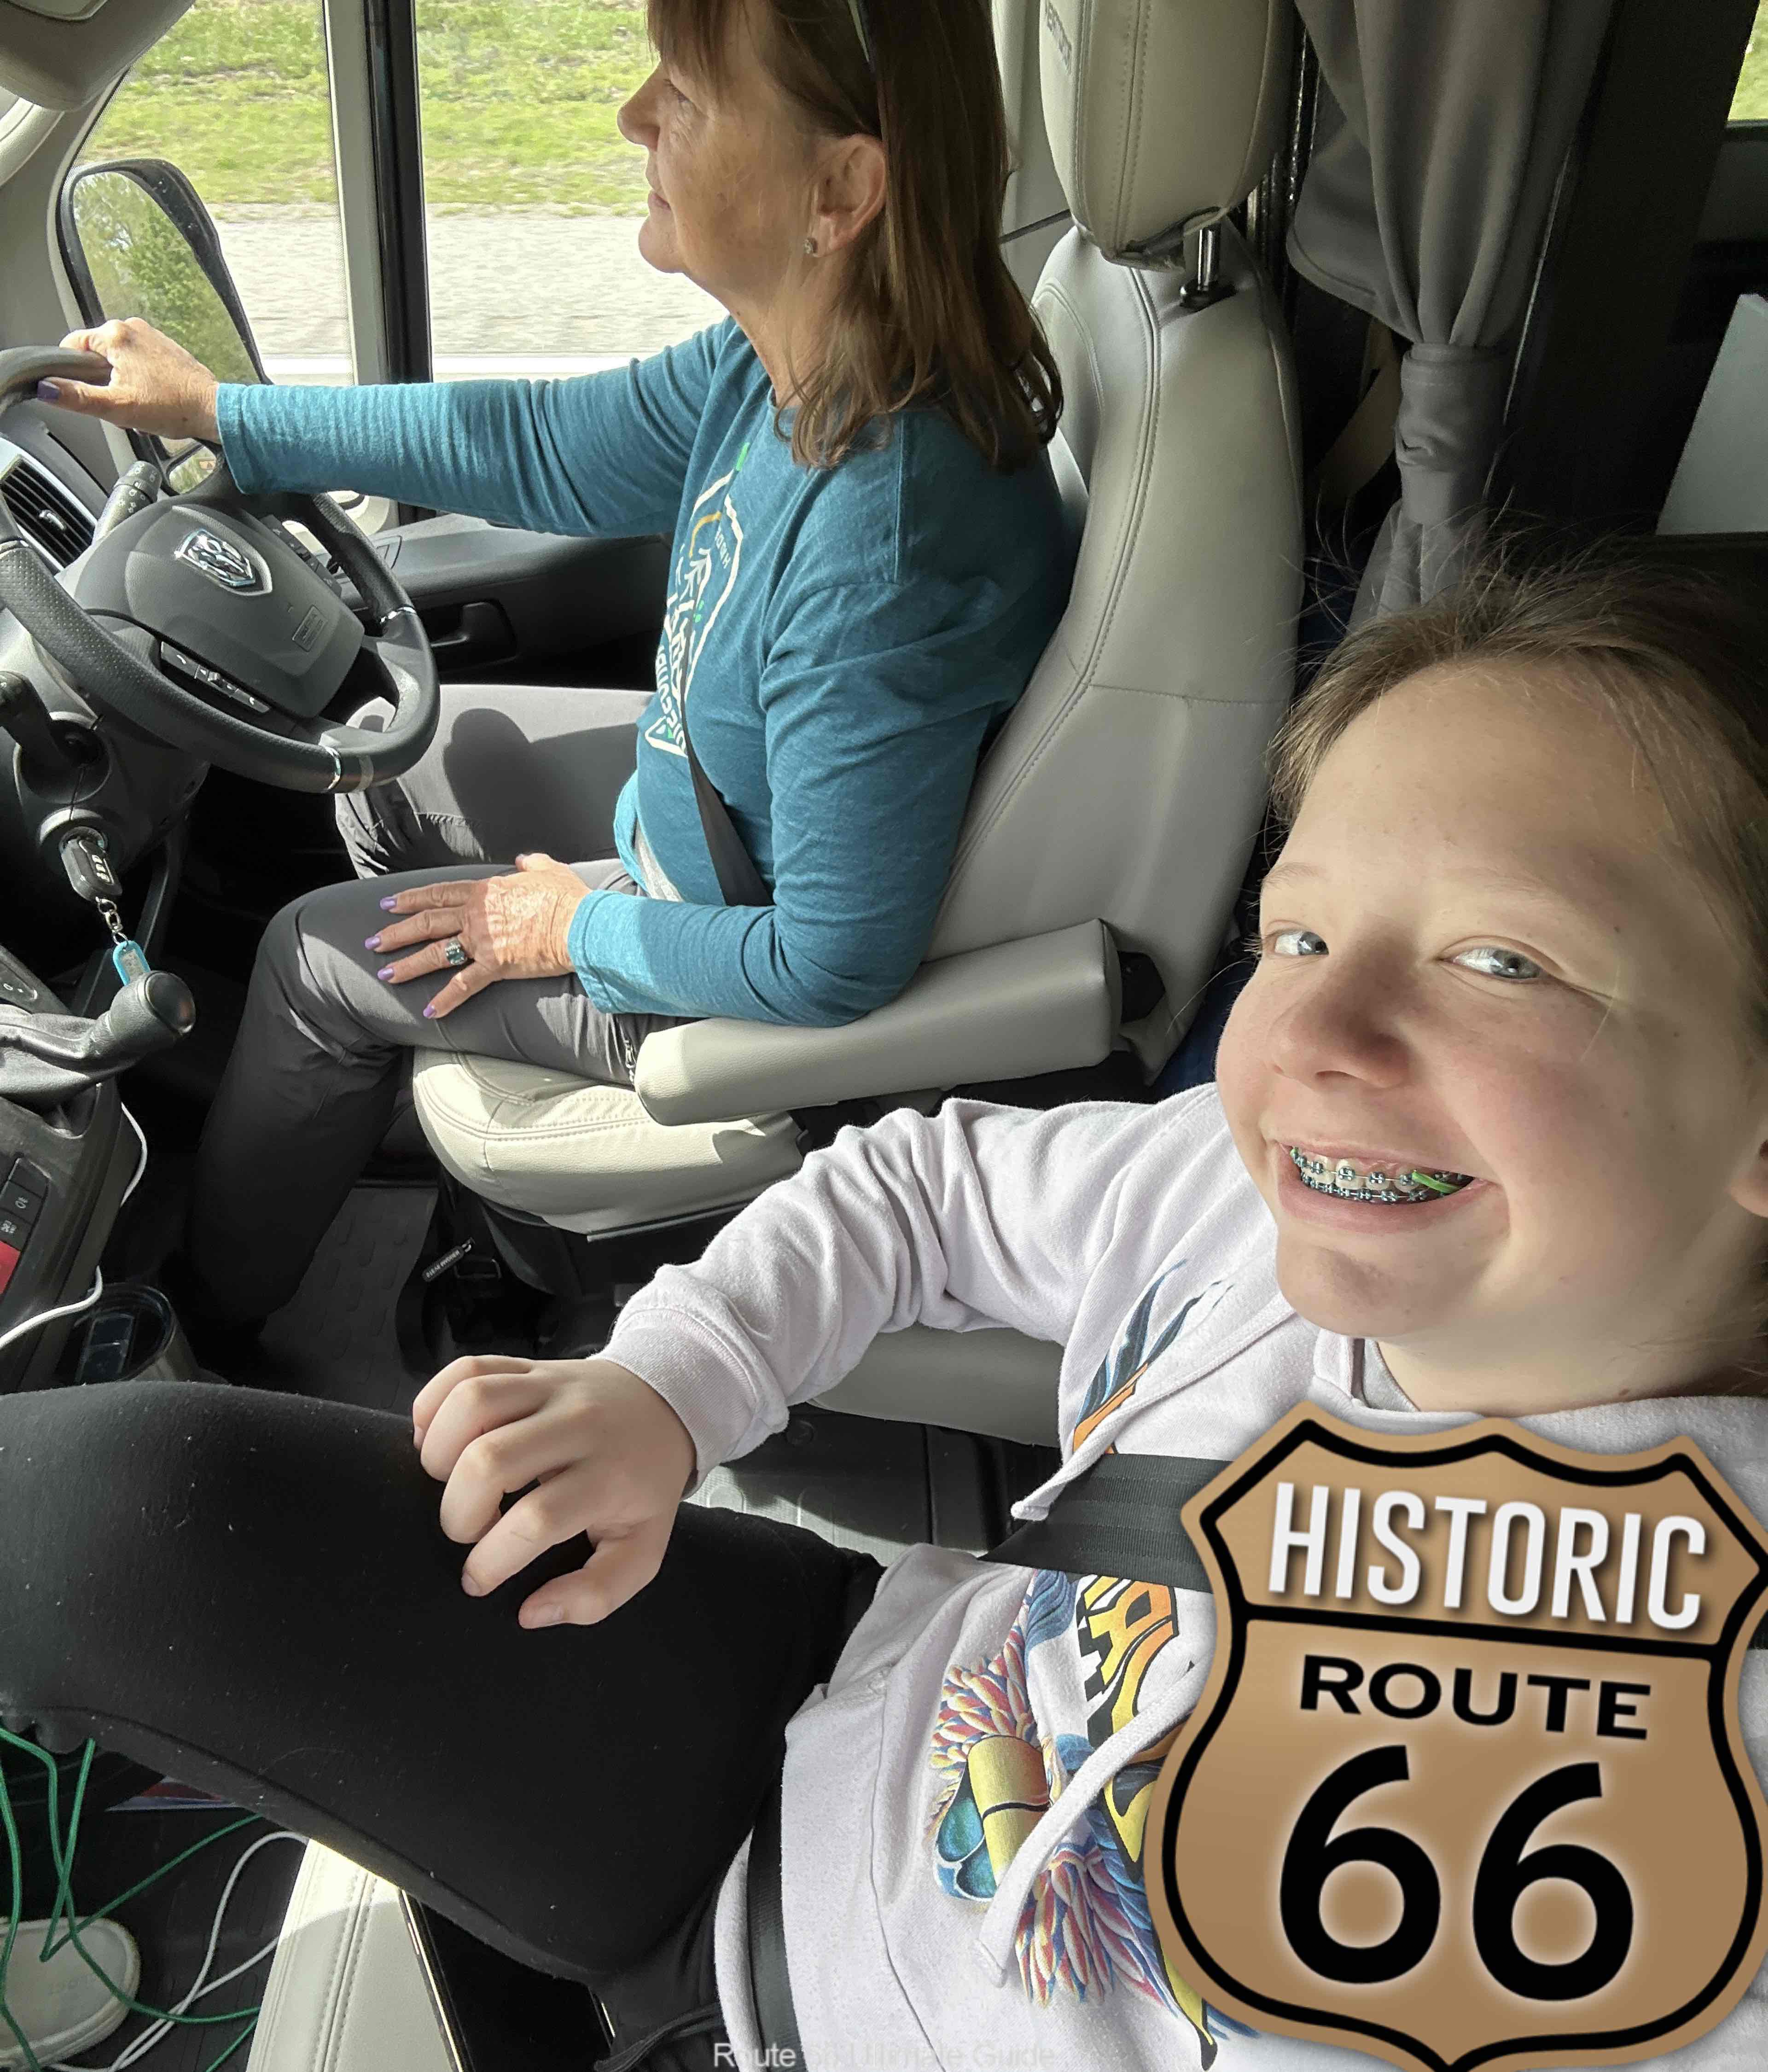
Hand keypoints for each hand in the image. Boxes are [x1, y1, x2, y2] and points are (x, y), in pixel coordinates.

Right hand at [39, 318, 221, 443]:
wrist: (212, 410)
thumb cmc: (172, 407)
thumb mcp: (116, 407)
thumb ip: (77, 397)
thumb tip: (46, 389)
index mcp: (114, 335)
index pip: (72, 345)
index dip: (73, 371)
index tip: (89, 391)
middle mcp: (131, 326)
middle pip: (95, 352)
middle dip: (101, 378)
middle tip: (121, 400)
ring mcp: (150, 334)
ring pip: (116, 357)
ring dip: (120, 379)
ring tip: (140, 398)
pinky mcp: (163, 345)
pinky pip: (137, 358)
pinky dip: (138, 376)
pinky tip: (152, 393)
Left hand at [367, 852, 587, 1018]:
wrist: (579, 923)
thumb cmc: (567, 898)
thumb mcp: (548, 870)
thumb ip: (531, 863)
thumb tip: (523, 860)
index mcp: (484, 891)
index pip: (438, 893)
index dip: (411, 899)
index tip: (389, 904)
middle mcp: (475, 915)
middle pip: (426, 923)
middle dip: (396, 933)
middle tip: (373, 942)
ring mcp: (482, 941)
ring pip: (435, 953)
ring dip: (408, 965)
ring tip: (386, 975)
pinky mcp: (495, 966)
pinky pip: (464, 985)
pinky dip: (446, 1000)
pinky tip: (429, 1012)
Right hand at [413, 1353, 698, 1627]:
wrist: (666, 1405)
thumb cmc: (643, 1485)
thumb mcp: (641, 1549)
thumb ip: (595, 1595)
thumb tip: (530, 1613)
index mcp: (610, 1475)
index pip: (536, 1519)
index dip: (493, 1559)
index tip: (478, 1580)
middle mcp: (579, 1423)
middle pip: (492, 1459)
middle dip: (459, 1510)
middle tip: (467, 1530)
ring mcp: (552, 1385)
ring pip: (473, 1402)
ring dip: (440, 1453)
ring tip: (448, 1483)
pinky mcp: (528, 1365)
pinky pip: (466, 1369)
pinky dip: (434, 1405)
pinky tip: (436, 1441)